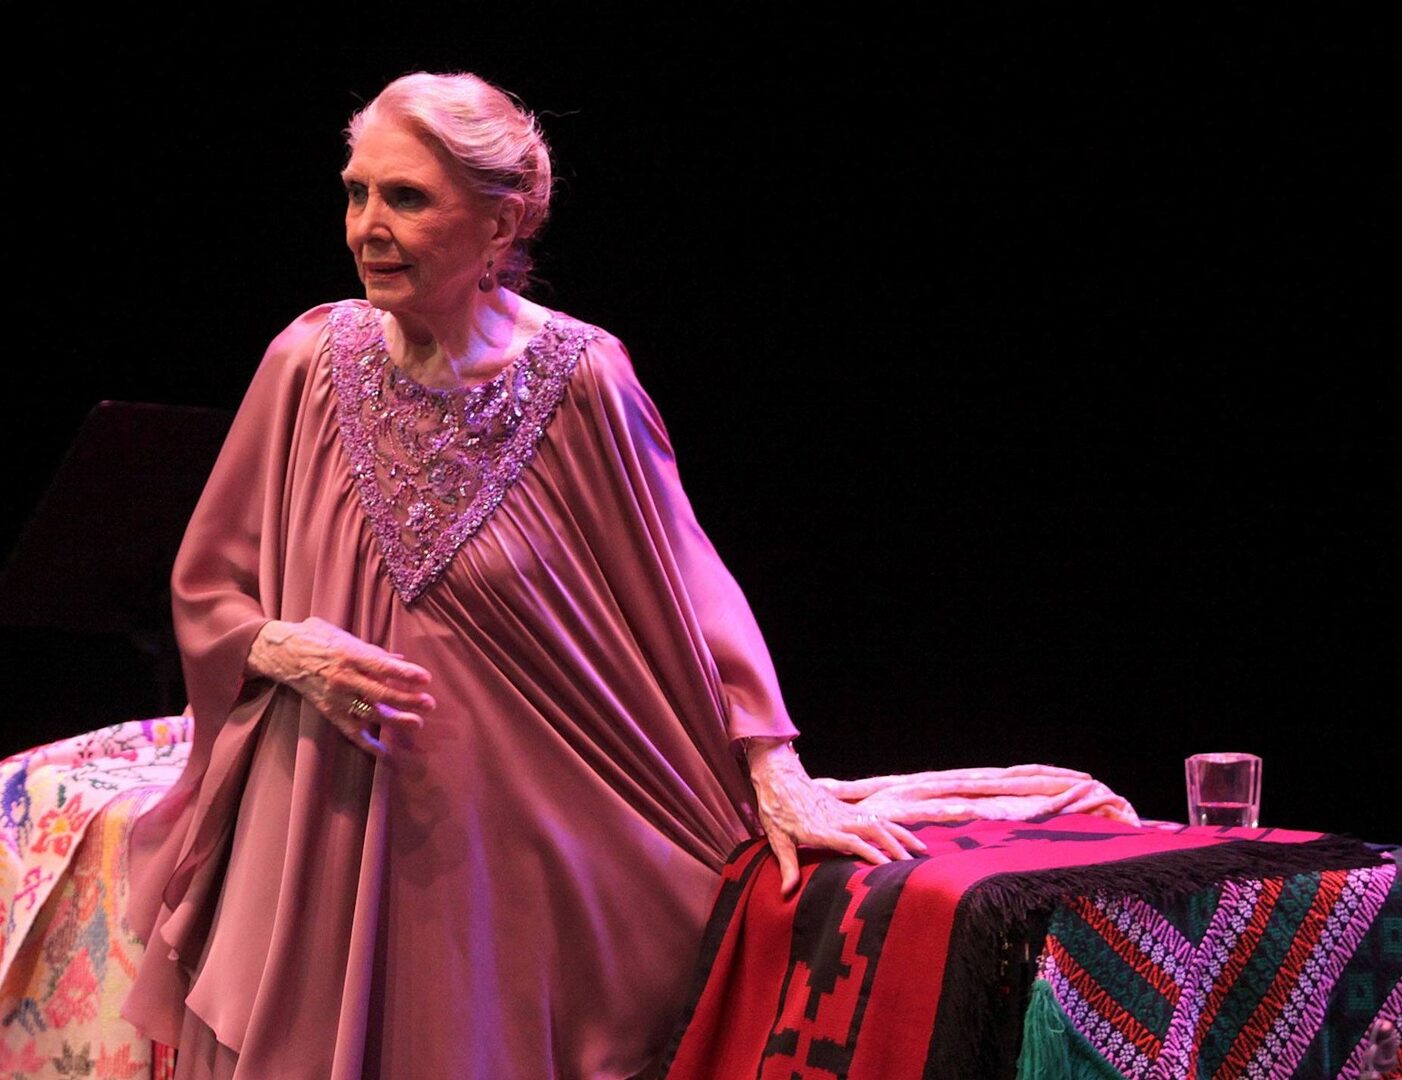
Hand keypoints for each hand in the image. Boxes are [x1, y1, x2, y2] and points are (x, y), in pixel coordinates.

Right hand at [247, 617, 434, 757]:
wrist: (281, 652)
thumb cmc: (317, 638)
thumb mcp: (345, 636)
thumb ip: (373, 651)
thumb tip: (400, 660)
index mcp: (350, 655)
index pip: (382, 666)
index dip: (405, 674)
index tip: (426, 678)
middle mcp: (344, 678)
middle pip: (381, 693)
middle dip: (407, 700)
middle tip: (429, 704)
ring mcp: (336, 697)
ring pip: (370, 713)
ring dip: (395, 720)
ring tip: (416, 723)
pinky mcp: (328, 711)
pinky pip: (349, 730)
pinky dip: (366, 742)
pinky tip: (384, 751)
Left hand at [746, 739, 926, 895]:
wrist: (779, 777)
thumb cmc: (776, 808)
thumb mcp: (777, 838)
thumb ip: (787, 865)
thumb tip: (787, 892)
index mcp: (823, 830)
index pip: (853, 842)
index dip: (871, 853)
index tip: (889, 867)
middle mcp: (839, 820)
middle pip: (874, 831)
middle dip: (895, 847)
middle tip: (913, 864)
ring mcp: (845, 813)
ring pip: (879, 822)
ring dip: (900, 834)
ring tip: (921, 849)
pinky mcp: (846, 808)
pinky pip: (875, 816)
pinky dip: (893, 825)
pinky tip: (904, 834)